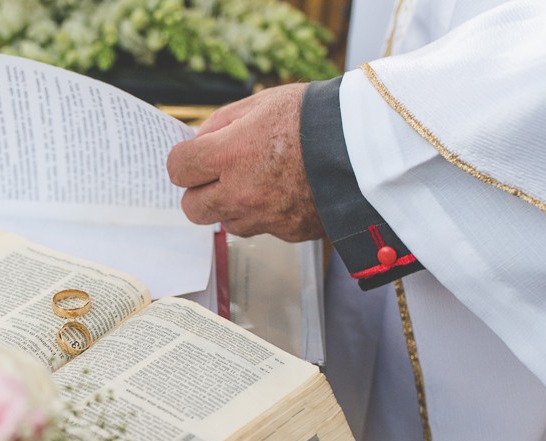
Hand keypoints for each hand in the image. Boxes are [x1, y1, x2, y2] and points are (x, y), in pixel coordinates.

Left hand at [167, 83, 323, 240]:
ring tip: (259, 181)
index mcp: (230, 155)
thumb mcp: (261, 102)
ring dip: (233, 206)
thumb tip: (198, 140)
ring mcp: (264, 217)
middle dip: (200, 192)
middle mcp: (241, 192)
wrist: (367, 144)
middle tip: (218, 175)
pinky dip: (266, 214)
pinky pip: (262, 229)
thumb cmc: (315, 116)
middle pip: (193, 208)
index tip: (194, 156)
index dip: (183, 162)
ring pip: (227, 223)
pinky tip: (285, 191)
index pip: (178, 169)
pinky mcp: (288, 232)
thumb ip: (222, 123)